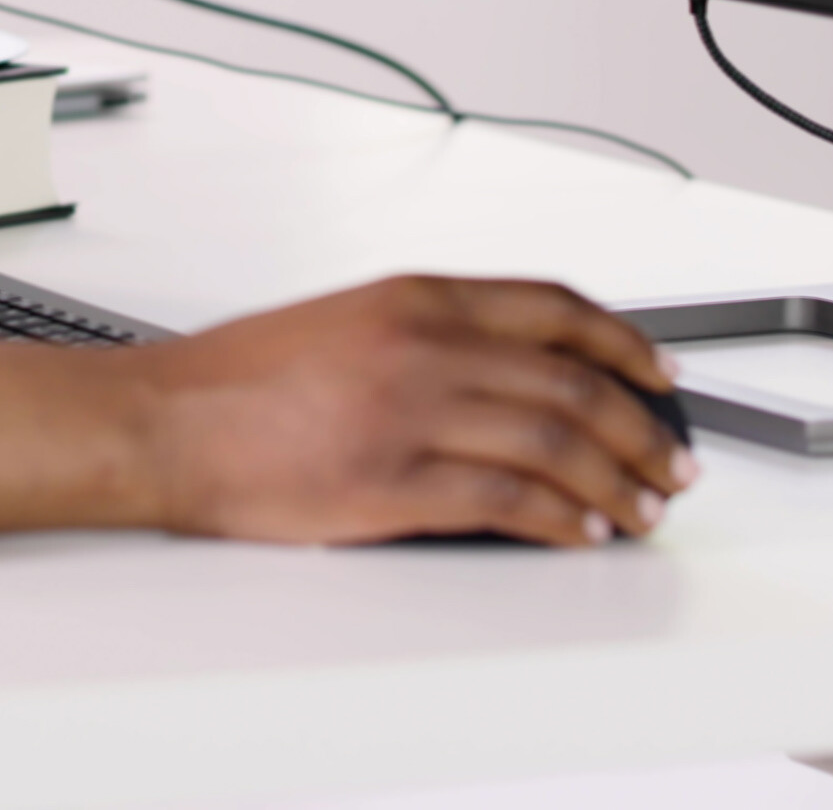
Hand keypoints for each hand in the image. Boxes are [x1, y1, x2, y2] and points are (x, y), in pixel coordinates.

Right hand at [0, 275, 696, 547]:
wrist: (160, 422)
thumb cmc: (235, 381)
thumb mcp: (346, 322)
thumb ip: (431, 338)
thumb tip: (512, 379)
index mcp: (415, 297)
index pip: (554, 309)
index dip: (625, 342)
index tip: (660, 369)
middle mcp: (423, 345)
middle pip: (573, 380)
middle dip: (643, 427)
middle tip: (672, 460)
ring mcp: (409, 414)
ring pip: (554, 442)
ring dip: (615, 481)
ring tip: (640, 508)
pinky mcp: (390, 483)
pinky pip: (505, 501)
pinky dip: (558, 520)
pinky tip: (578, 534)